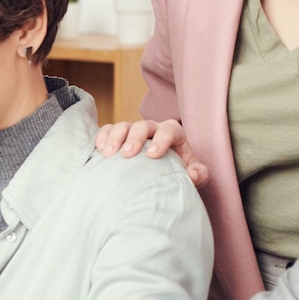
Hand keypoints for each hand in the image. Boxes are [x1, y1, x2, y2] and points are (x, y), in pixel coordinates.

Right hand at [93, 118, 207, 186]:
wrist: (162, 173)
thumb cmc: (179, 171)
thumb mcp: (194, 173)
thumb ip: (199, 173)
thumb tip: (192, 173)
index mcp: (173, 133)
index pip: (168, 131)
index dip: (161, 140)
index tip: (152, 155)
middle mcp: (153, 129)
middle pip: (142, 125)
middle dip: (134, 138)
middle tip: (127, 154)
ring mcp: (134, 131)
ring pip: (123, 126)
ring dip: (114, 138)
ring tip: (108, 154)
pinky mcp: (118, 136)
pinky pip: (108, 129)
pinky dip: (102, 137)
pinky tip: (99, 150)